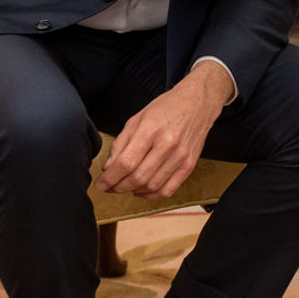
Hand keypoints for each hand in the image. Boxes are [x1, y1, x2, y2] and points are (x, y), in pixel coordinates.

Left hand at [96, 60, 231, 199]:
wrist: (197, 103)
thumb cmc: (166, 108)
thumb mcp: (137, 118)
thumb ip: (121, 143)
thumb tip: (109, 168)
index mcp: (151, 129)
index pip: (126, 162)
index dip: (109, 178)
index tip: (100, 184)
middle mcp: (168, 143)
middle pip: (138, 177)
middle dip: (118, 187)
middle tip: (110, 187)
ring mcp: (181, 156)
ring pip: (151, 186)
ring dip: (133, 191)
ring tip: (125, 186)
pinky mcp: (189, 164)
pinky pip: (168, 190)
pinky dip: (152, 195)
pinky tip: (142, 190)